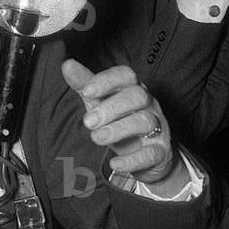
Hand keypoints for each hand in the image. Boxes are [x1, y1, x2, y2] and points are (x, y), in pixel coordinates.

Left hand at [62, 59, 178, 185]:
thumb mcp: (103, 103)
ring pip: (145, 121)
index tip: (86, 91)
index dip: (106, 81)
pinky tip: (114, 164)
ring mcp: (158, 127)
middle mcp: (149, 104)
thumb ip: (86, 85)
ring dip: (118, 129)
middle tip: (88, 122)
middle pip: (137, 96)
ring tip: (96, 138)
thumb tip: (68, 64)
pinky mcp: (160, 151)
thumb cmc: (122, 121)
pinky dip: (133, 159)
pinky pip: (151, 153)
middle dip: (111, 107)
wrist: (149, 155)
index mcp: (133, 89)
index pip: (126, 75)